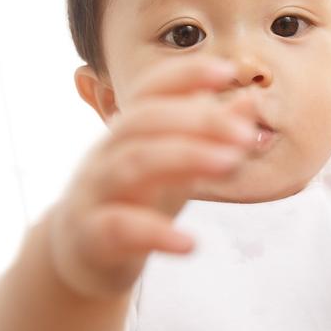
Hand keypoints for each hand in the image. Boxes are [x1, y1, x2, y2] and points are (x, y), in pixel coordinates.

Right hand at [46, 56, 259, 298]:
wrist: (80, 259)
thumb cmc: (133, 204)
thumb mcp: (174, 168)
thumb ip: (208, 137)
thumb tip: (250, 99)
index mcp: (127, 132)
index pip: (150, 91)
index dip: (185, 75)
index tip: (228, 71)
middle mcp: (107, 153)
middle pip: (144, 121)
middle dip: (198, 121)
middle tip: (245, 136)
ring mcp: (94, 192)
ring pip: (132, 164)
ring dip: (184, 158)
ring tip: (230, 163)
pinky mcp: (90, 235)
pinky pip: (120, 228)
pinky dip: (156, 233)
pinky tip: (190, 243)